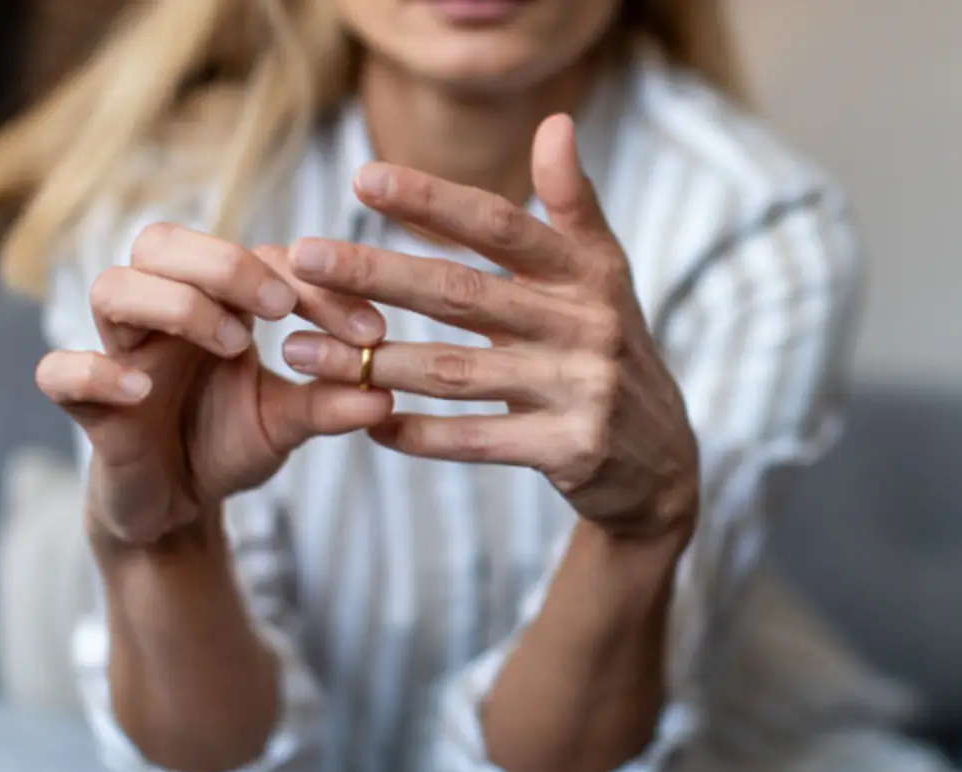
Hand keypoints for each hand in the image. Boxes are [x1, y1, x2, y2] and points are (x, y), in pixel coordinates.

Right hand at [36, 229, 392, 545]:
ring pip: (112, 288)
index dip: (313, 285)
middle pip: (161, 243)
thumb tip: (386, 394)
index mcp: (217, 304)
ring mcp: (120, 354)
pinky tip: (142, 389)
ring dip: (176, 305)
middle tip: (282, 308)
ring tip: (233, 344)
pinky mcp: (87, 406)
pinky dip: (95, 370)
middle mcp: (162, 315)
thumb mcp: (290, 424)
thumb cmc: (228, 444)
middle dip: (225, 264)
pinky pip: (59, 371)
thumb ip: (330, 405)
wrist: (177, 508)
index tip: (369, 330)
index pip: (255, 259)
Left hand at [282, 114, 699, 539]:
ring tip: (301, 352)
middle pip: (464, 294)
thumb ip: (572, 203)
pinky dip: (419, 435)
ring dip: (373, 362)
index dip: (433, 202)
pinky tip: (366, 421)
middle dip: (378, 273)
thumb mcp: (604, 275)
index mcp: (590, 274)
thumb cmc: (609, 348)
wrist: (661, 459)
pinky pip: (477, 440)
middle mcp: (588, 326)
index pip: (502, 226)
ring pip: (456, 372)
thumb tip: (555, 122)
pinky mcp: (571, 450)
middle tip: (302, 258)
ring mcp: (581, 390)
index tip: (362, 180)